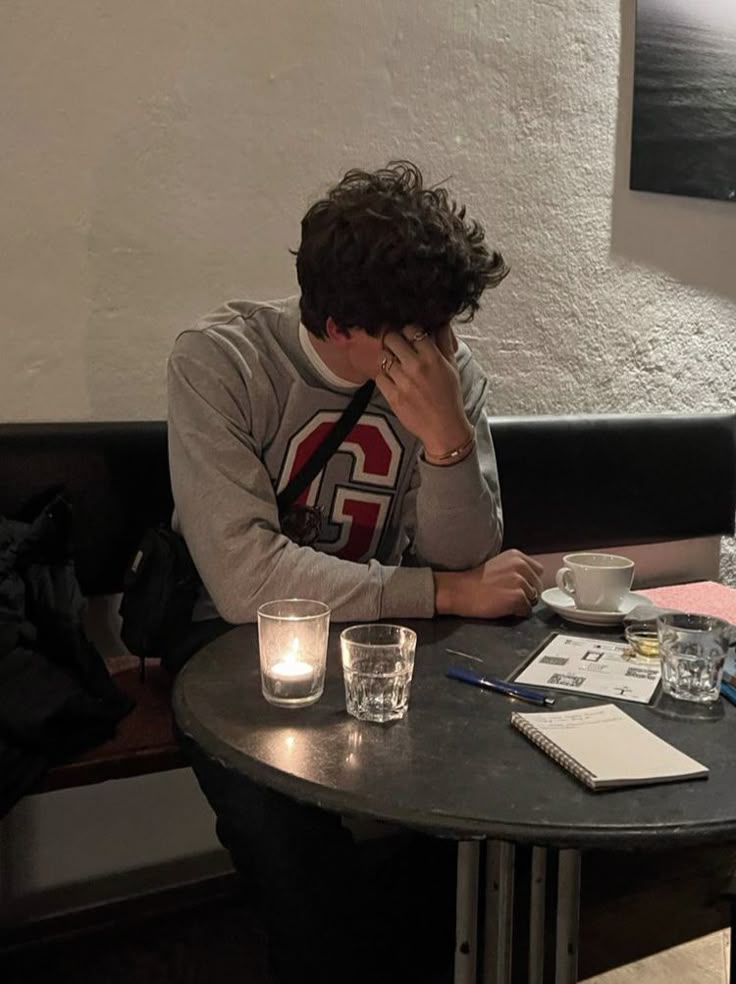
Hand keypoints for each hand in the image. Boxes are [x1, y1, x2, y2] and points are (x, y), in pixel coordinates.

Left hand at [374, 325, 470, 455]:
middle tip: (396, 347)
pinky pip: (379, 377)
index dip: (408, 330)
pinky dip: (384, 377)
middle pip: (392, 338)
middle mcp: (416, 367)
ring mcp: (403, 382)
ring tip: (394, 366)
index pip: (412, 329)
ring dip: (387, 359)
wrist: (444, 428)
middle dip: (392, 340)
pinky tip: (392, 380)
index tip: (408, 336)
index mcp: (433, 357)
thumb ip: (444, 342)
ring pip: (383, 357)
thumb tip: (440, 322)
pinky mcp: (393, 396)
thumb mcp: (452, 366)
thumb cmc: (449, 397)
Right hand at [434, 550, 544, 618]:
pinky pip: (526, 610)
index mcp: (516, 556)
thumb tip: (529, 581)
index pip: (538, 571)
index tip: (517, 586)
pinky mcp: (517, 597)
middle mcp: (520, 566)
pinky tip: (503, 607)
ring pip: (533, 599)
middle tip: (508, 594)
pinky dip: (517, 612)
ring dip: (522, 603)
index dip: (529, 581)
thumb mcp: (499, 564)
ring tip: (503, 600)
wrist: (460, 590)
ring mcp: (520, 581)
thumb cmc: (475, 581)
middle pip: (538, 585)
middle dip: (527, 592)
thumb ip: (516, 568)